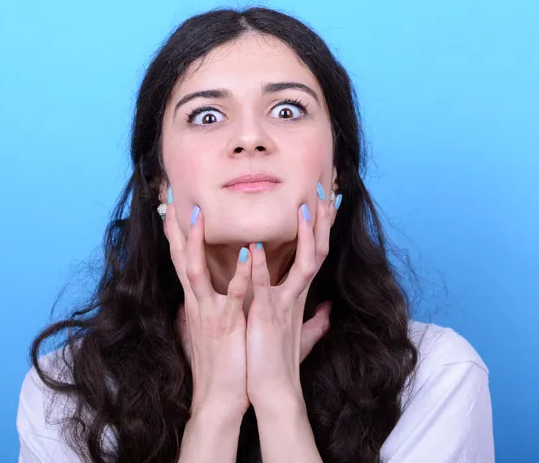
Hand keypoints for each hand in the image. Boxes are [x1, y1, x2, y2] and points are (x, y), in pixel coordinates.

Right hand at [163, 202, 251, 419]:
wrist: (219, 400)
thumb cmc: (216, 366)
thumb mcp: (203, 335)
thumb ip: (193, 317)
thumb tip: (184, 307)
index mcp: (195, 301)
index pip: (181, 260)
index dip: (176, 233)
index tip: (172, 208)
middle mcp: (195, 302)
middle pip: (178, 257)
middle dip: (174, 226)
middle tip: (169, 195)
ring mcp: (208, 312)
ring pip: (193, 270)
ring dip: (194, 242)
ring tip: (198, 214)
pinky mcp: (226, 324)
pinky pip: (231, 294)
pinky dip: (239, 273)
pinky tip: (248, 252)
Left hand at [245, 192, 335, 411]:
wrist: (273, 390)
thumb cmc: (279, 360)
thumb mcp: (299, 336)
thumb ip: (315, 321)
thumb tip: (329, 312)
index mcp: (297, 294)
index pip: (314, 252)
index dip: (321, 227)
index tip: (323, 202)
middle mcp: (296, 294)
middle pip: (318, 250)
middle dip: (322, 220)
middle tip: (323, 190)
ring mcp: (285, 303)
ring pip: (304, 263)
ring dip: (305, 235)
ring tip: (303, 207)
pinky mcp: (267, 316)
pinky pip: (264, 287)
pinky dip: (259, 266)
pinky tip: (253, 246)